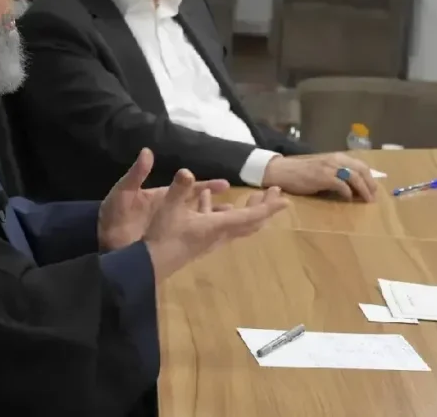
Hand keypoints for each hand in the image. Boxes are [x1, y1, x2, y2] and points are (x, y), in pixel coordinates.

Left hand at [97, 148, 229, 251]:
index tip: (226, 184)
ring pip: (197, 225)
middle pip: (199, 207)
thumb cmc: (113, 213)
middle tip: (239, 207)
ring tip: (234, 226)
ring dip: (213, 224)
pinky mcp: (165, 242)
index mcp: (163, 196)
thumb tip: (147, 152)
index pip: (190, 189)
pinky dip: (202, 241)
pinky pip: (187, 240)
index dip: (208, 186)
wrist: (102, 240)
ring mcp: (169, 228)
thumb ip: (137, 174)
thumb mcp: (124, 191)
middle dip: (218, 207)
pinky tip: (214, 244)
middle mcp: (170, 211)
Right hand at [144, 169, 288, 280]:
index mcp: (217, 226)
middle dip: (265, 207)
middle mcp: (220, 234)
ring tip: (251, 196)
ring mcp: (212, 239)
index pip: (251, 216)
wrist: (150, 265)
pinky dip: (223, 210)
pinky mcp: (202, 240)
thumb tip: (186, 171)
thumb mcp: (168, 209)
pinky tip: (209, 197)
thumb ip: (179, 189)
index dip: (269, 208)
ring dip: (248, 210)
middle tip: (274, 192)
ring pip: (239, 224)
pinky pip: (222, 223)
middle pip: (251, 221)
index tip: (286, 200)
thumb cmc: (162, 236)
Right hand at [261, 153, 378, 201]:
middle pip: (361, 170)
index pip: (360, 165)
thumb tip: (353, 187)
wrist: (284, 171)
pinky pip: (341, 184)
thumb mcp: (323, 169)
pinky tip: (349, 199)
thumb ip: (337, 173)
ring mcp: (330, 167)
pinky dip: (348, 192)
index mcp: (337, 157)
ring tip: (366, 200)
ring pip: (354, 177)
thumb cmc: (302, 172)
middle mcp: (336, 160)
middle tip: (373, 196)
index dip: (369, 177)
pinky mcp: (323, 177)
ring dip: (363, 189)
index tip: (373, 189)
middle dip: (370, 184)